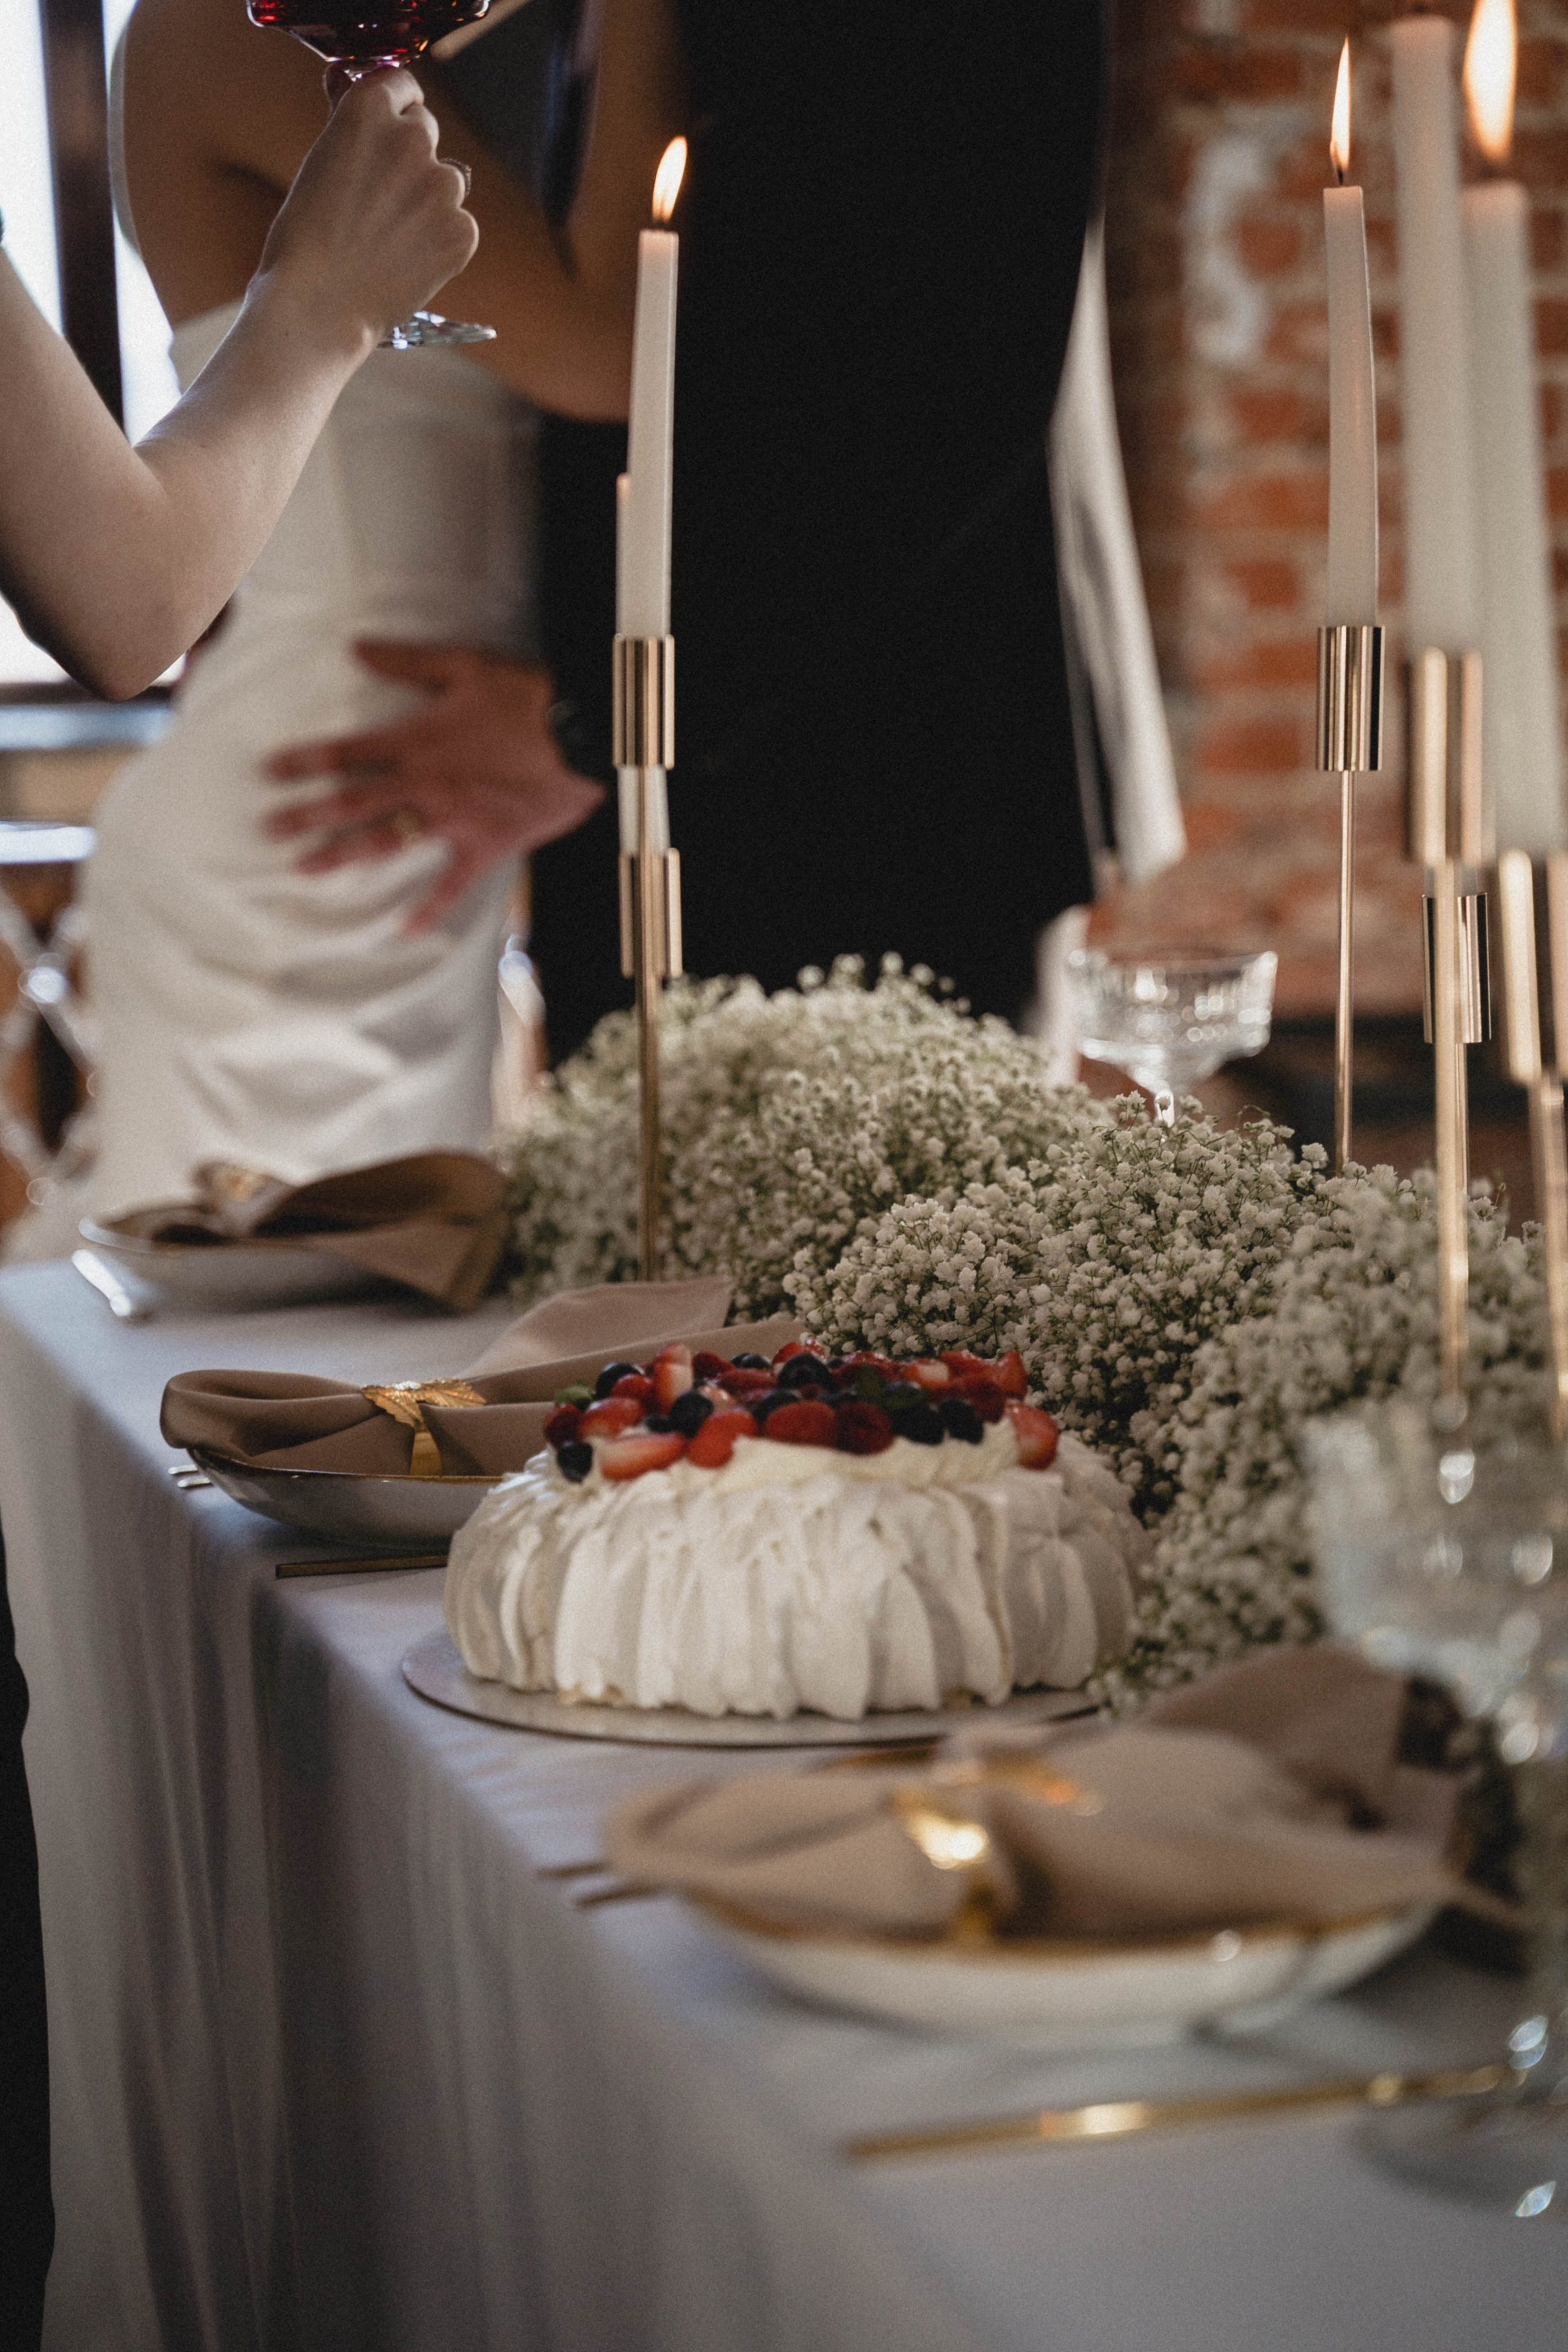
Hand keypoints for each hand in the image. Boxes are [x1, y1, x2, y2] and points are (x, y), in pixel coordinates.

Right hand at [255, 70, 477, 355]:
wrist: (319, 305)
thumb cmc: (306, 236)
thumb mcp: (320, 158)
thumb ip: (348, 117)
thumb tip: (348, 77)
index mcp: (370, 108)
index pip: (402, 84)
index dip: (394, 108)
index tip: (387, 129)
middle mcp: (412, 138)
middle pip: (425, 131)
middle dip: (408, 157)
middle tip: (378, 200)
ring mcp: (442, 186)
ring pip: (446, 180)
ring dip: (426, 200)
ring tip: (388, 238)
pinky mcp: (462, 230)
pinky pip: (459, 224)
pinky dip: (441, 241)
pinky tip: (407, 261)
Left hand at [264, 642, 605, 931]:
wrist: (584, 734)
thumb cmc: (527, 695)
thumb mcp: (465, 666)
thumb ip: (406, 661)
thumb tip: (355, 648)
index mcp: (416, 741)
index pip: (345, 754)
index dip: (303, 763)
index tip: (268, 773)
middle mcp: (424, 784)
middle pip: (351, 803)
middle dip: (305, 816)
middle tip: (267, 830)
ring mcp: (453, 820)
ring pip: (386, 843)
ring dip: (342, 856)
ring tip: (306, 867)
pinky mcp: (485, 846)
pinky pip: (450, 885)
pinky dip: (428, 910)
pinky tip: (402, 931)